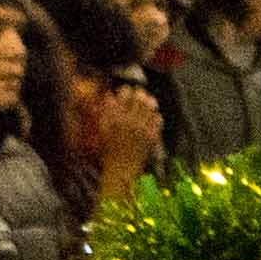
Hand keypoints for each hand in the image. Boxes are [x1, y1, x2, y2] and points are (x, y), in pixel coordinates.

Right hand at [81, 83, 162, 197]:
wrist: (121, 169)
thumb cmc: (108, 149)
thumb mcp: (102, 129)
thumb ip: (105, 111)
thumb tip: (110, 95)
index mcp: (115, 116)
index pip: (124, 92)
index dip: (126, 90)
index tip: (126, 92)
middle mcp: (129, 120)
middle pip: (139, 96)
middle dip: (139, 94)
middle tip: (139, 95)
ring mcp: (142, 128)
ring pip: (150, 106)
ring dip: (149, 102)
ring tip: (148, 103)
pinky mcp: (152, 136)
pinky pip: (158, 119)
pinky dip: (156, 116)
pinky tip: (153, 116)